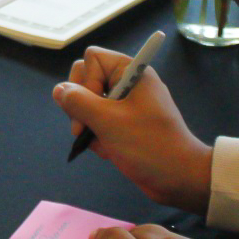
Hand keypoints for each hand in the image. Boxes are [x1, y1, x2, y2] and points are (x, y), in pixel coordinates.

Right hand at [55, 45, 211, 213]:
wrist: (179, 178)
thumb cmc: (148, 145)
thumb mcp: (109, 122)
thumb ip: (79, 102)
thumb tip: (58, 90)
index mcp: (132, 72)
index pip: (92, 59)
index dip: (85, 82)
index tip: (91, 110)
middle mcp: (129, 84)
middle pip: (87, 80)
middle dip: (81, 106)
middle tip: (84, 129)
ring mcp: (127, 105)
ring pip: (90, 104)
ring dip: (89, 126)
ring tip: (102, 144)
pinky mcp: (125, 125)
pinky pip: (99, 122)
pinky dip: (99, 137)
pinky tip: (108, 151)